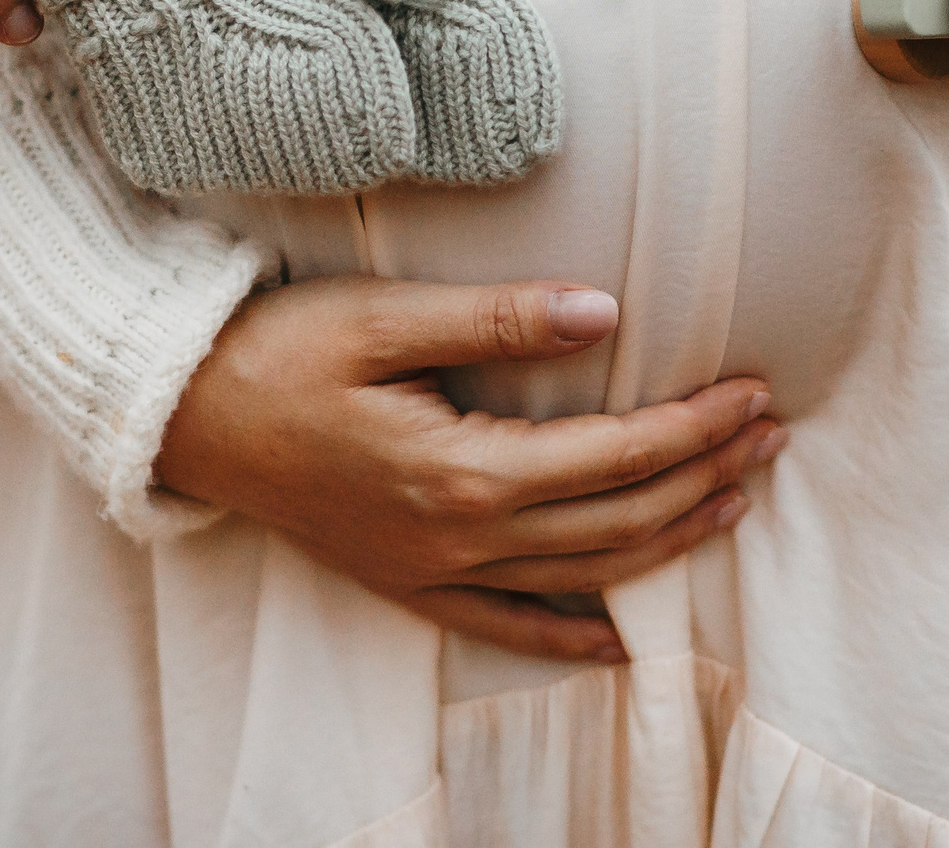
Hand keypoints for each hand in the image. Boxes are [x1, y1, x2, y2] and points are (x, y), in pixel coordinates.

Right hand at [156, 275, 785, 664]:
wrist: (178, 417)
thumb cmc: (274, 351)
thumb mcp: (382, 318)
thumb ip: (497, 318)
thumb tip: (606, 310)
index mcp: (462, 471)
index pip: (615, 455)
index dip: (694, 426)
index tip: (753, 391)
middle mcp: (458, 539)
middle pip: (616, 520)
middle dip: (705, 478)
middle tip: (770, 436)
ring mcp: (433, 573)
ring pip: (581, 575)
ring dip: (667, 541)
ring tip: (735, 500)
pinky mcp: (406, 584)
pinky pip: (508, 626)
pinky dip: (575, 634)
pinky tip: (624, 637)